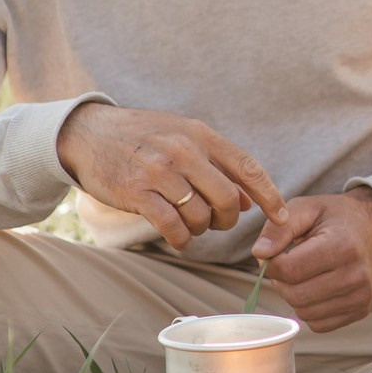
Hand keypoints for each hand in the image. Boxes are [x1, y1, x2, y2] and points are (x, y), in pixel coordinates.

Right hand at [57, 102, 285, 250]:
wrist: (88, 133)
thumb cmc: (142, 138)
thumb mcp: (182, 137)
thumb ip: (217, 165)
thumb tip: (250, 201)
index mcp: (200, 134)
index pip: (248, 167)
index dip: (270, 196)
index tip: (283, 218)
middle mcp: (184, 150)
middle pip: (228, 198)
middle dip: (228, 219)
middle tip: (217, 222)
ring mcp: (159, 172)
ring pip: (200, 215)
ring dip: (201, 229)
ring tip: (190, 224)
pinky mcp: (137, 193)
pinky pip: (172, 227)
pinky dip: (181, 239)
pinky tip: (178, 237)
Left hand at [249, 187, 371, 331]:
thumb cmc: (336, 218)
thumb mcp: (307, 208)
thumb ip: (279, 228)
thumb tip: (260, 253)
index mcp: (343, 245)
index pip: (289, 269)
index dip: (271, 264)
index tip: (276, 253)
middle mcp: (356, 274)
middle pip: (295, 295)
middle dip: (281, 281)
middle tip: (288, 264)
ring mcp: (361, 296)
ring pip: (304, 312)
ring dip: (294, 295)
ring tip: (303, 274)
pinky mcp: (360, 310)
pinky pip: (318, 324)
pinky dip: (309, 309)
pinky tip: (316, 288)